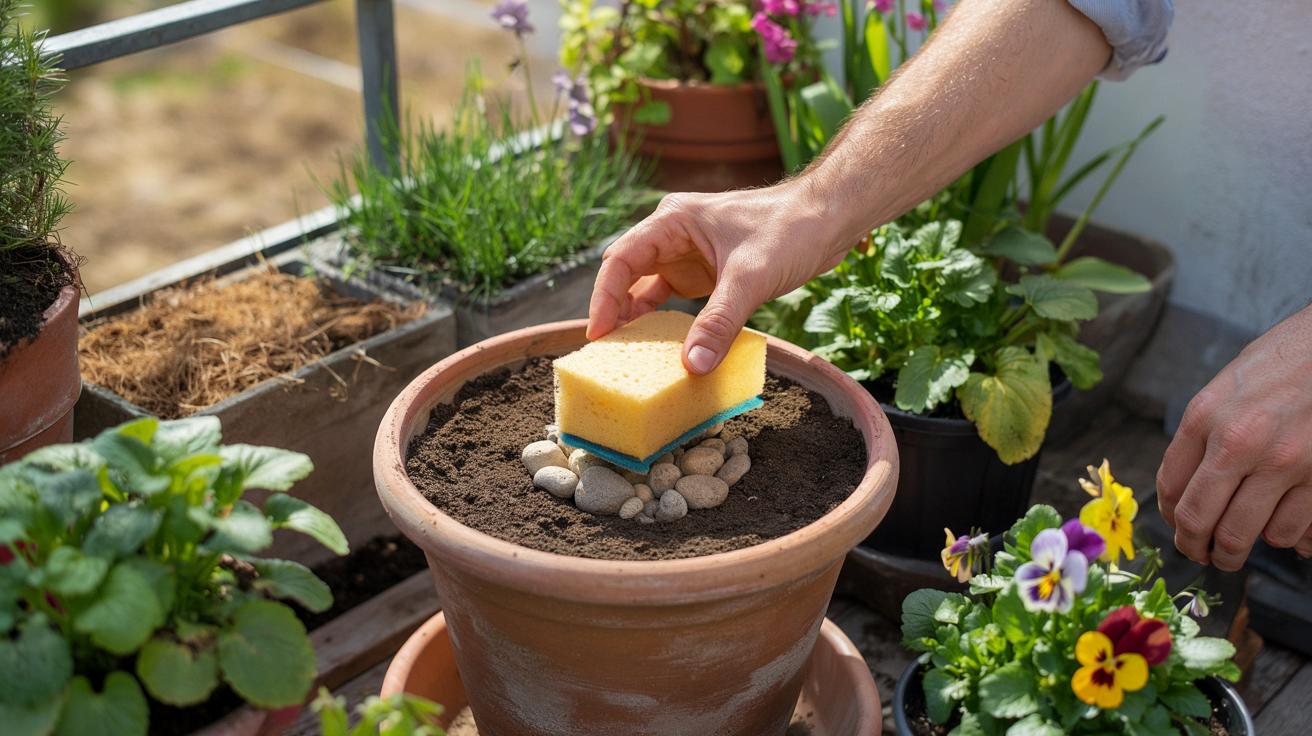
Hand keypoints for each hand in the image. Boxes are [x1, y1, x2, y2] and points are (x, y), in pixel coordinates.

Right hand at [587, 182, 849, 373]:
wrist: (830, 217)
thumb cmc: (791, 229)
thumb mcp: (751, 278)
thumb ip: (719, 322)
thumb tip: (692, 365)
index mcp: (672, 220)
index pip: (621, 260)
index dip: (604, 297)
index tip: (599, 334)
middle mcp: (673, 235)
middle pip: (628, 275)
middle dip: (616, 313)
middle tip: (607, 353)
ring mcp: (689, 254)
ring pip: (649, 291)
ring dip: (640, 321)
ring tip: (629, 357)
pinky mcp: (707, 272)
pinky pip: (676, 300)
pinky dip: (669, 324)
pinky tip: (666, 349)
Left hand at [1157, 304, 1311, 570]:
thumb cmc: (1284, 361)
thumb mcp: (1227, 387)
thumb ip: (1203, 435)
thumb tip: (1184, 489)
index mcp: (1205, 416)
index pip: (1170, 487)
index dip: (1170, 518)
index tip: (1178, 528)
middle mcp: (1240, 442)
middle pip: (1201, 520)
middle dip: (1196, 547)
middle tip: (1202, 554)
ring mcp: (1286, 462)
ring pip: (1250, 535)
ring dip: (1243, 548)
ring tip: (1242, 546)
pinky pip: (1296, 532)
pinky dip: (1290, 541)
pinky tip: (1287, 533)